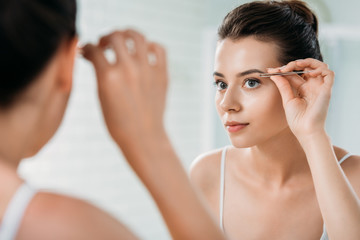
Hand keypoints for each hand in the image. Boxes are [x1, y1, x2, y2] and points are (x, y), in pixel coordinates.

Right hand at [82, 29, 167, 146]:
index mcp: (108, 77)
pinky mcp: (162, 74)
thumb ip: (99, 73)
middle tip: (104, 44)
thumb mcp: (102, 97)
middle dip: (105, 37)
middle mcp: (128, 69)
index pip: (93, 49)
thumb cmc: (118, 123)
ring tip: (123, 41)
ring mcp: (147, 70)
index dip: (87, 47)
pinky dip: (150, 45)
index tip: (88, 51)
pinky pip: (159, 48)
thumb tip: (93, 55)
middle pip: (115, 36)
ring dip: (126, 34)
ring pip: (137, 36)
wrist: (143, 138)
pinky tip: (143, 51)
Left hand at [268, 58, 333, 138]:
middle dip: (294, 63)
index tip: (271, 70)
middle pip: (307, 66)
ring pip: (320, 66)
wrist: (305, 130)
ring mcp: (320, 87)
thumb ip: (283, 86)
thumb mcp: (287, 99)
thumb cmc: (297, 119)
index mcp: (303, 89)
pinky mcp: (327, 90)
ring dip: (308, 62)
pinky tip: (309, 73)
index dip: (284, 69)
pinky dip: (320, 69)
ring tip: (296, 65)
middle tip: (282, 68)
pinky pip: (329, 73)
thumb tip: (274, 74)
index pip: (295, 73)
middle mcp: (312, 86)